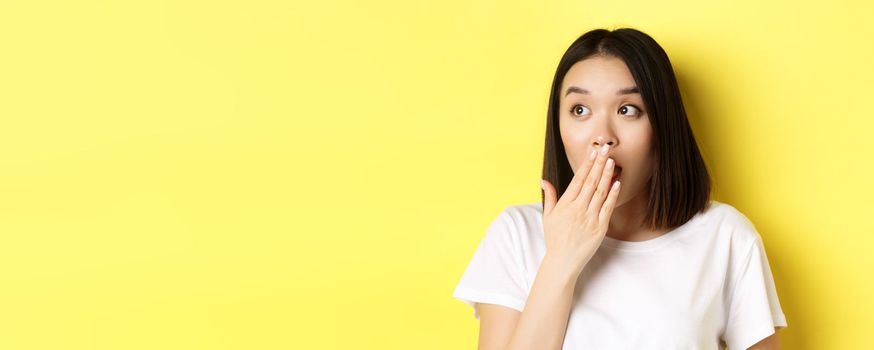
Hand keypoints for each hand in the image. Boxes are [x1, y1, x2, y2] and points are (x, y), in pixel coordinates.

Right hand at [540, 144, 621, 277]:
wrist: (563, 261)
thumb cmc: (554, 238)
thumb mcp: (548, 216)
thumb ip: (549, 196)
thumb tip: (543, 180)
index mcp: (565, 205)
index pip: (578, 180)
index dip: (586, 165)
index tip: (593, 152)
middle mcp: (578, 209)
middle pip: (590, 182)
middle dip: (598, 164)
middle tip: (606, 149)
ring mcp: (589, 218)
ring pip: (600, 192)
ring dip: (606, 175)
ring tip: (612, 161)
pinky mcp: (600, 228)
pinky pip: (607, 208)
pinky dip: (612, 195)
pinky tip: (617, 183)